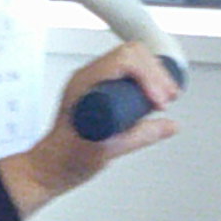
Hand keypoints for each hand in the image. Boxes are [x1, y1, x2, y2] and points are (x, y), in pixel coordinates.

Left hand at [1, 43, 180, 215]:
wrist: (50, 166)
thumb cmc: (66, 158)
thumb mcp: (109, 150)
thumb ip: (141, 136)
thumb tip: (170, 125)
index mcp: (85, 85)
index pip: (124, 60)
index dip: (148, 78)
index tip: (158, 102)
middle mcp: (88, 77)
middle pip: (131, 53)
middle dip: (156, 73)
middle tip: (167, 98)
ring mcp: (94, 81)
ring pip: (132, 59)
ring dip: (154, 75)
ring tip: (165, 97)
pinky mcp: (101, 90)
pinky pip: (128, 72)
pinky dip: (146, 80)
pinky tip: (154, 96)